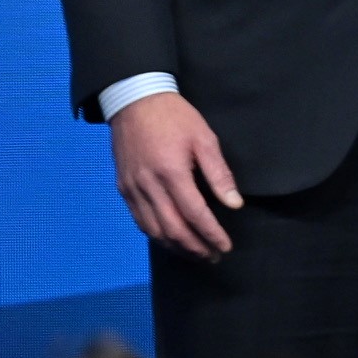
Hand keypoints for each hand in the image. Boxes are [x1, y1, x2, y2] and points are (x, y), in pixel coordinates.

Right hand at [114, 93, 242, 257]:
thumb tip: (234, 204)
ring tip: (197, 254)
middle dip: (196, 247)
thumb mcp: (204, 138)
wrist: (134, 101)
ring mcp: (132, 189)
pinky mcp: (123, 189)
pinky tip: (172, 240)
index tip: (225, 246)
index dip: (211, 234)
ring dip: (177, 247)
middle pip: (173, 229)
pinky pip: (140, 221)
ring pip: (154, 230)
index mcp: (172, 172)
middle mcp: (149, 186)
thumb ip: (219, 173)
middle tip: (214, 256)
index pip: (195, 214)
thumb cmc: (174, 117)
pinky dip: (157, 235)